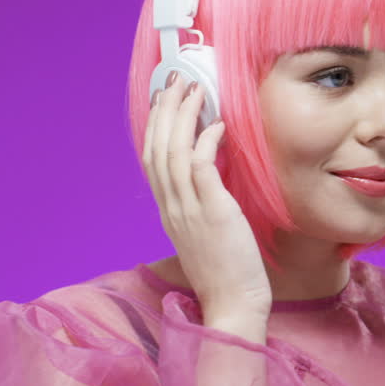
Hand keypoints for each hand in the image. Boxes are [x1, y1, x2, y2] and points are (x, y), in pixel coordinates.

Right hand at [143, 71, 272, 316]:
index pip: (152, 160)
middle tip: (175, 81)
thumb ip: (201, 204)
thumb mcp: (206, 232)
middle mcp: (172, 208)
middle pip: (157, 149)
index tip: (164, 99)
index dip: (156, 126)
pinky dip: (205, 143)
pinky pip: (201, 169)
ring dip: (182, 117)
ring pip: (174, 153)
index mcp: (169, 212)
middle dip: (164, 110)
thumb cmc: (227, 272)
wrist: (232, 305)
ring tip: (195, 90)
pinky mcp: (213, 213)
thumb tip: (210, 175)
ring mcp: (189, 211)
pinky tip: (217, 125)